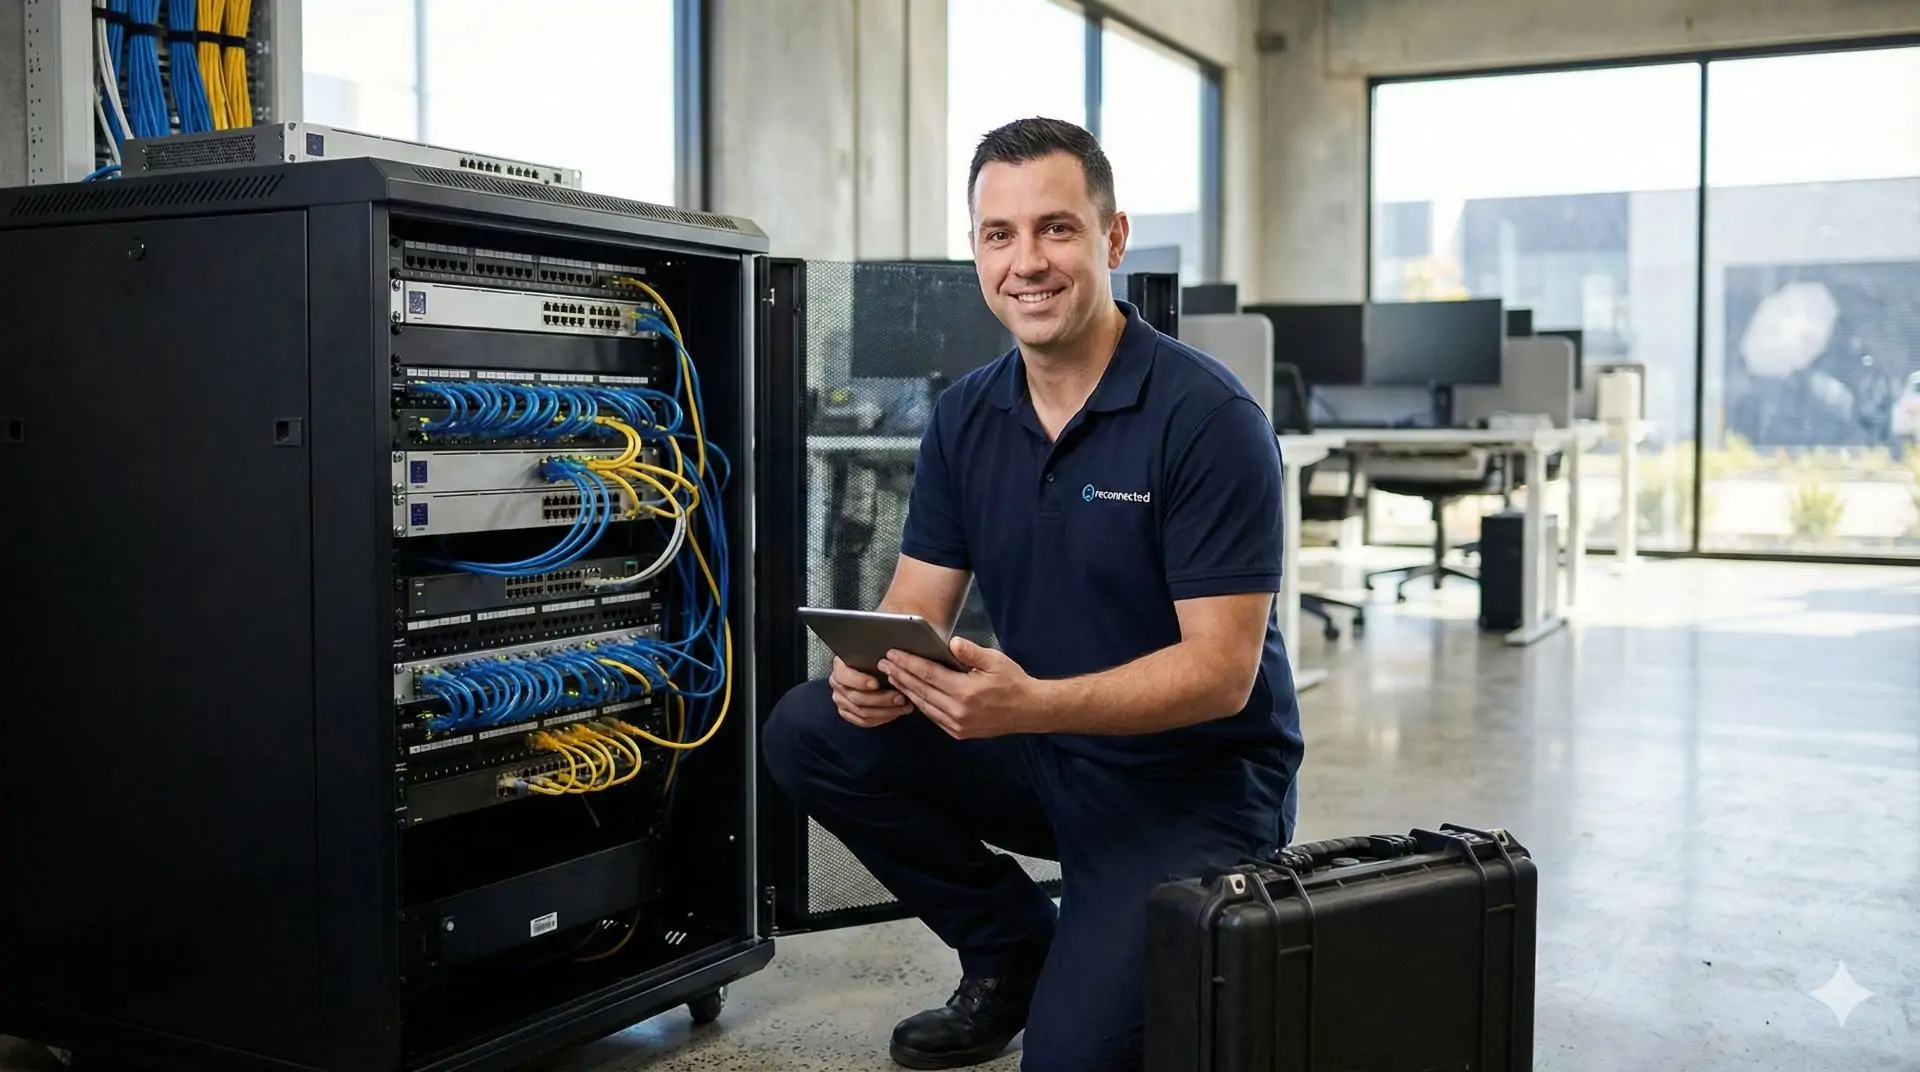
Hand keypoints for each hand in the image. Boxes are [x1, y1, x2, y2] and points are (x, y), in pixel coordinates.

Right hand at [828, 656, 912, 727]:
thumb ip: (877, 658)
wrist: (866, 670)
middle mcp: (837, 685)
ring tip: (903, 707)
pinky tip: (894, 714)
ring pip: (862, 712)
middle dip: (881, 699)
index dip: (860, 681)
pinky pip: (863, 721)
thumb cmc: (872, 661)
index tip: (876, 683)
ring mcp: (841, 701)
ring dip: (885, 711)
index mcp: (840, 667)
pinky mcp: (847, 713)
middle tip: (900, 698)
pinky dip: (880, 719)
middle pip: (857, 697)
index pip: (844, 676)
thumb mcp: (872, 655)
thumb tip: (892, 660)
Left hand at [878, 637, 1045, 739]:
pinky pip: (933, 716)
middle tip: (883, 663)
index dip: (908, 663)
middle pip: (920, 690)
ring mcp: (957, 724)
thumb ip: (971, 652)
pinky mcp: (959, 732)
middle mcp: (958, 710)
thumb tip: (951, 642)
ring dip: (905, 690)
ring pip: (923, 705)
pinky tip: (911, 693)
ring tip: (892, 676)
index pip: (928, 675)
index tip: (893, 654)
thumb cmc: (1013, 682)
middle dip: (900, 675)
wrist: (1029, 711)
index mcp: (966, 691)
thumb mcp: (995, 660)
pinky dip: (919, 704)